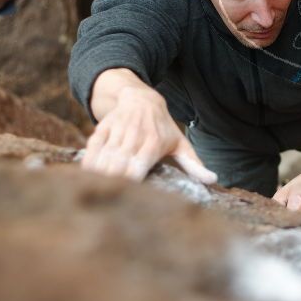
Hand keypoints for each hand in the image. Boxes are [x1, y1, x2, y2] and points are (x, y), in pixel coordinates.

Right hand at [82, 85, 216, 183]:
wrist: (142, 99)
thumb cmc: (164, 128)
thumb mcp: (181, 144)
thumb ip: (194, 164)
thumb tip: (213, 180)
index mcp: (154, 143)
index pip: (140, 166)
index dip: (131, 181)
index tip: (129, 196)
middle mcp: (135, 136)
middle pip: (119, 164)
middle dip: (113, 182)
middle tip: (110, 201)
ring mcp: (118, 131)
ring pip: (105, 156)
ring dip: (99, 175)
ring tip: (97, 192)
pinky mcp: (103, 128)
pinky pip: (93, 147)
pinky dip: (89, 162)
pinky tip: (87, 177)